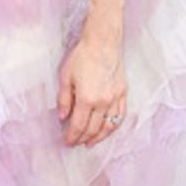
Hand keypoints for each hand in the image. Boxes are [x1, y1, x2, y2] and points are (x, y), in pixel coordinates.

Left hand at [57, 31, 126, 147]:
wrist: (102, 42)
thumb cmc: (82, 57)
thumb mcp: (66, 77)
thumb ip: (64, 100)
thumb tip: (63, 117)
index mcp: (87, 98)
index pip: (78, 125)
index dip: (72, 136)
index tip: (67, 142)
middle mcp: (103, 102)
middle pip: (93, 128)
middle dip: (83, 138)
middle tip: (76, 143)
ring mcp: (115, 98)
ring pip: (108, 126)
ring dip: (99, 137)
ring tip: (91, 142)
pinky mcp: (123, 93)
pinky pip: (120, 116)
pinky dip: (113, 126)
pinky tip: (107, 130)